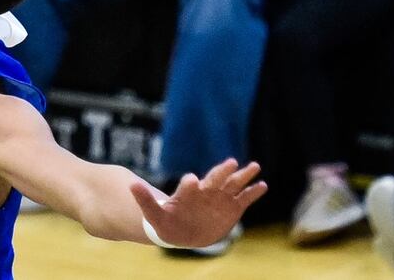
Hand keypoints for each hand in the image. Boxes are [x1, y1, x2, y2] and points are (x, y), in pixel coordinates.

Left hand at [129, 159, 266, 248]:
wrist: (181, 230)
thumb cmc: (167, 221)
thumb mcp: (154, 214)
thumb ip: (145, 200)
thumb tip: (130, 185)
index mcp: (188, 192)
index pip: (189, 186)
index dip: (189, 184)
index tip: (192, 181)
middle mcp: (206, 191)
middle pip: (215, 179)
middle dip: (222, 172)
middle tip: (231, 163)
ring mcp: (220, 198)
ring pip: (233, 185)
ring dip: (243, 176)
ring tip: (255, 166)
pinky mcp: (232, 208)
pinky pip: (244, 199)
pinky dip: (253, 193)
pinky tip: (262, 186)